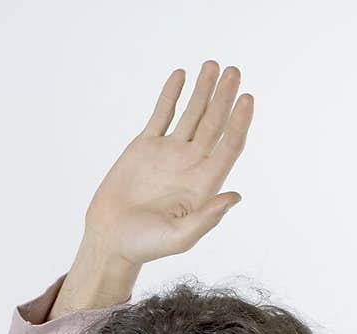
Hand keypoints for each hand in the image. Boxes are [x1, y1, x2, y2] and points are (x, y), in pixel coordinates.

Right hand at [82, 59, 253, 267]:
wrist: (109, 239)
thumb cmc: (144, 245)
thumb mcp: (179, 238)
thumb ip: (207, 219)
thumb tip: (235, 196)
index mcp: (203, 184)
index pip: (228, 147)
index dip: (239, 123)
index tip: (246, 99)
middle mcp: (190, 165)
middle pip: (214, 124)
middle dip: (224, 97)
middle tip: (234, 72)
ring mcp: (169, 153)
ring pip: (191, 114)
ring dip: (203, 90)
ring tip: (212, 65)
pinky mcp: (145, 146)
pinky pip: (162, 114)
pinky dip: (171, 95)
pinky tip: (181, 75)